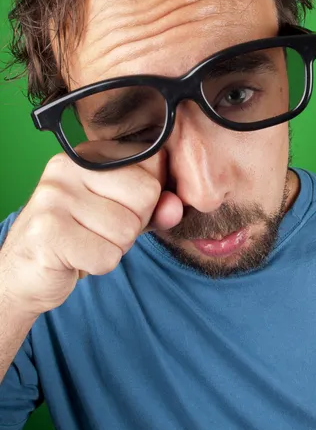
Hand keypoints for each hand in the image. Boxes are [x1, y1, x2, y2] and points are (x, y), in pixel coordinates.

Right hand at [0, 145, 182, 316]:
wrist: (25, 274)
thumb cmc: (78, 239)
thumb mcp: (122, 217)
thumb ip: (154, 209)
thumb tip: (176, 207)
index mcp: (88, 155)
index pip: (151, 168)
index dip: (146, 202)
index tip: (118, 210)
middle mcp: (68, 167)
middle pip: (145, 196)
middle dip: (133, 226)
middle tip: (99, 231)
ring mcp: (54, 197)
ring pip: (127, 230)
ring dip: (114, 248)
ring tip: (87, 242)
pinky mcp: (48, 232)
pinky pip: (107, 256)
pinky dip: (99, 266)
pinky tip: (75, 258)